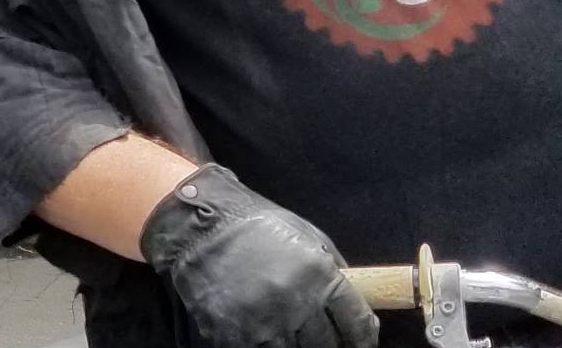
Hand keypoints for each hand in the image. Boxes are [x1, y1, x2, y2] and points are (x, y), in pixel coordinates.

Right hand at [140, 164, 376, 347]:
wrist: (197, 225)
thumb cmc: (254, 225)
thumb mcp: (305, 234)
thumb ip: (332, 267)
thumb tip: (352, 300)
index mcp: (319, 276)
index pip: (357, 323)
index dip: (364, 338)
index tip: (361, 343)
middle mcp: (295, 304)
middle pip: (328, 345)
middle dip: (332, 345)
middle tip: (327, 340)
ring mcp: (263, 324)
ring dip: (300, 346)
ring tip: (295, 335)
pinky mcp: (233, 335)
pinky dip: (266, 344)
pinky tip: (265, 334)